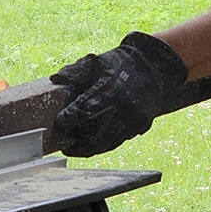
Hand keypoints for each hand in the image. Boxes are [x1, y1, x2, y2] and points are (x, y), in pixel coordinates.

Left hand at [51, 32, 188, 156]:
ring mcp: (131, 119)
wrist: (154, 68)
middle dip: (77, 143)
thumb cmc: (120, 65)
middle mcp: (119, 108)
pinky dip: (102, 146)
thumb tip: (56, 78)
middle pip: (93, 134)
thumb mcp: (96, 62)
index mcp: (107, 90)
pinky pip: (117, 141)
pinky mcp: (138, 126)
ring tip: (76, 149)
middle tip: (65, 146)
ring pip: (105, 142)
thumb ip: (76, 71)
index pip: (82, 111)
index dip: (68, 120)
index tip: (59, 123)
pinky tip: (93, 145)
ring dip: (89, 149)